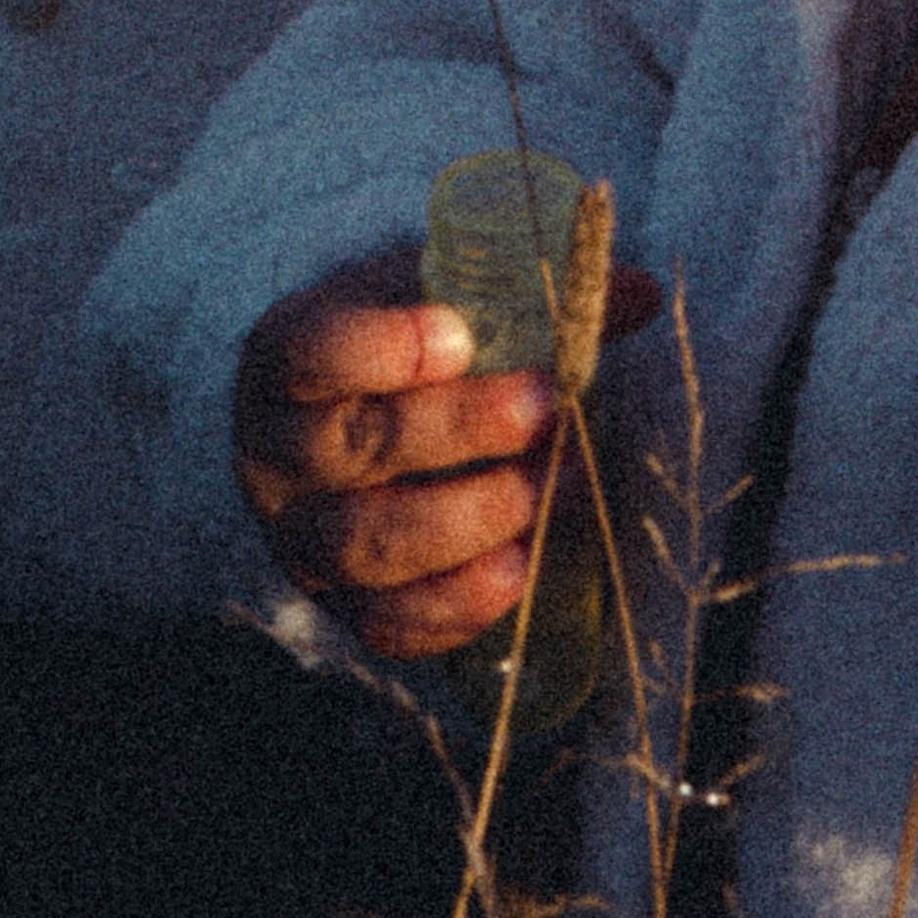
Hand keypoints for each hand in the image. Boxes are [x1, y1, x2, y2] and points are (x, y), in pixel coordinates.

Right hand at [235, 243, 661, 659]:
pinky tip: (518, 571)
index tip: (461, 335)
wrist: (346, 428)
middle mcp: (276, 453)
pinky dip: (455, 606)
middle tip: (545, 407)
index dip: (380, 347)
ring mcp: (302, 538)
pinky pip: (388, 623)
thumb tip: (640, 293)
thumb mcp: (439, 298)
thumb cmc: (399, 348)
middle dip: (457, 429)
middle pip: (352, 447)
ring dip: (464, 521)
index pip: (312, 351)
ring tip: (545, 491)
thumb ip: (529, 294)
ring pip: (365, 544)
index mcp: (286, 357)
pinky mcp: (343, 606)